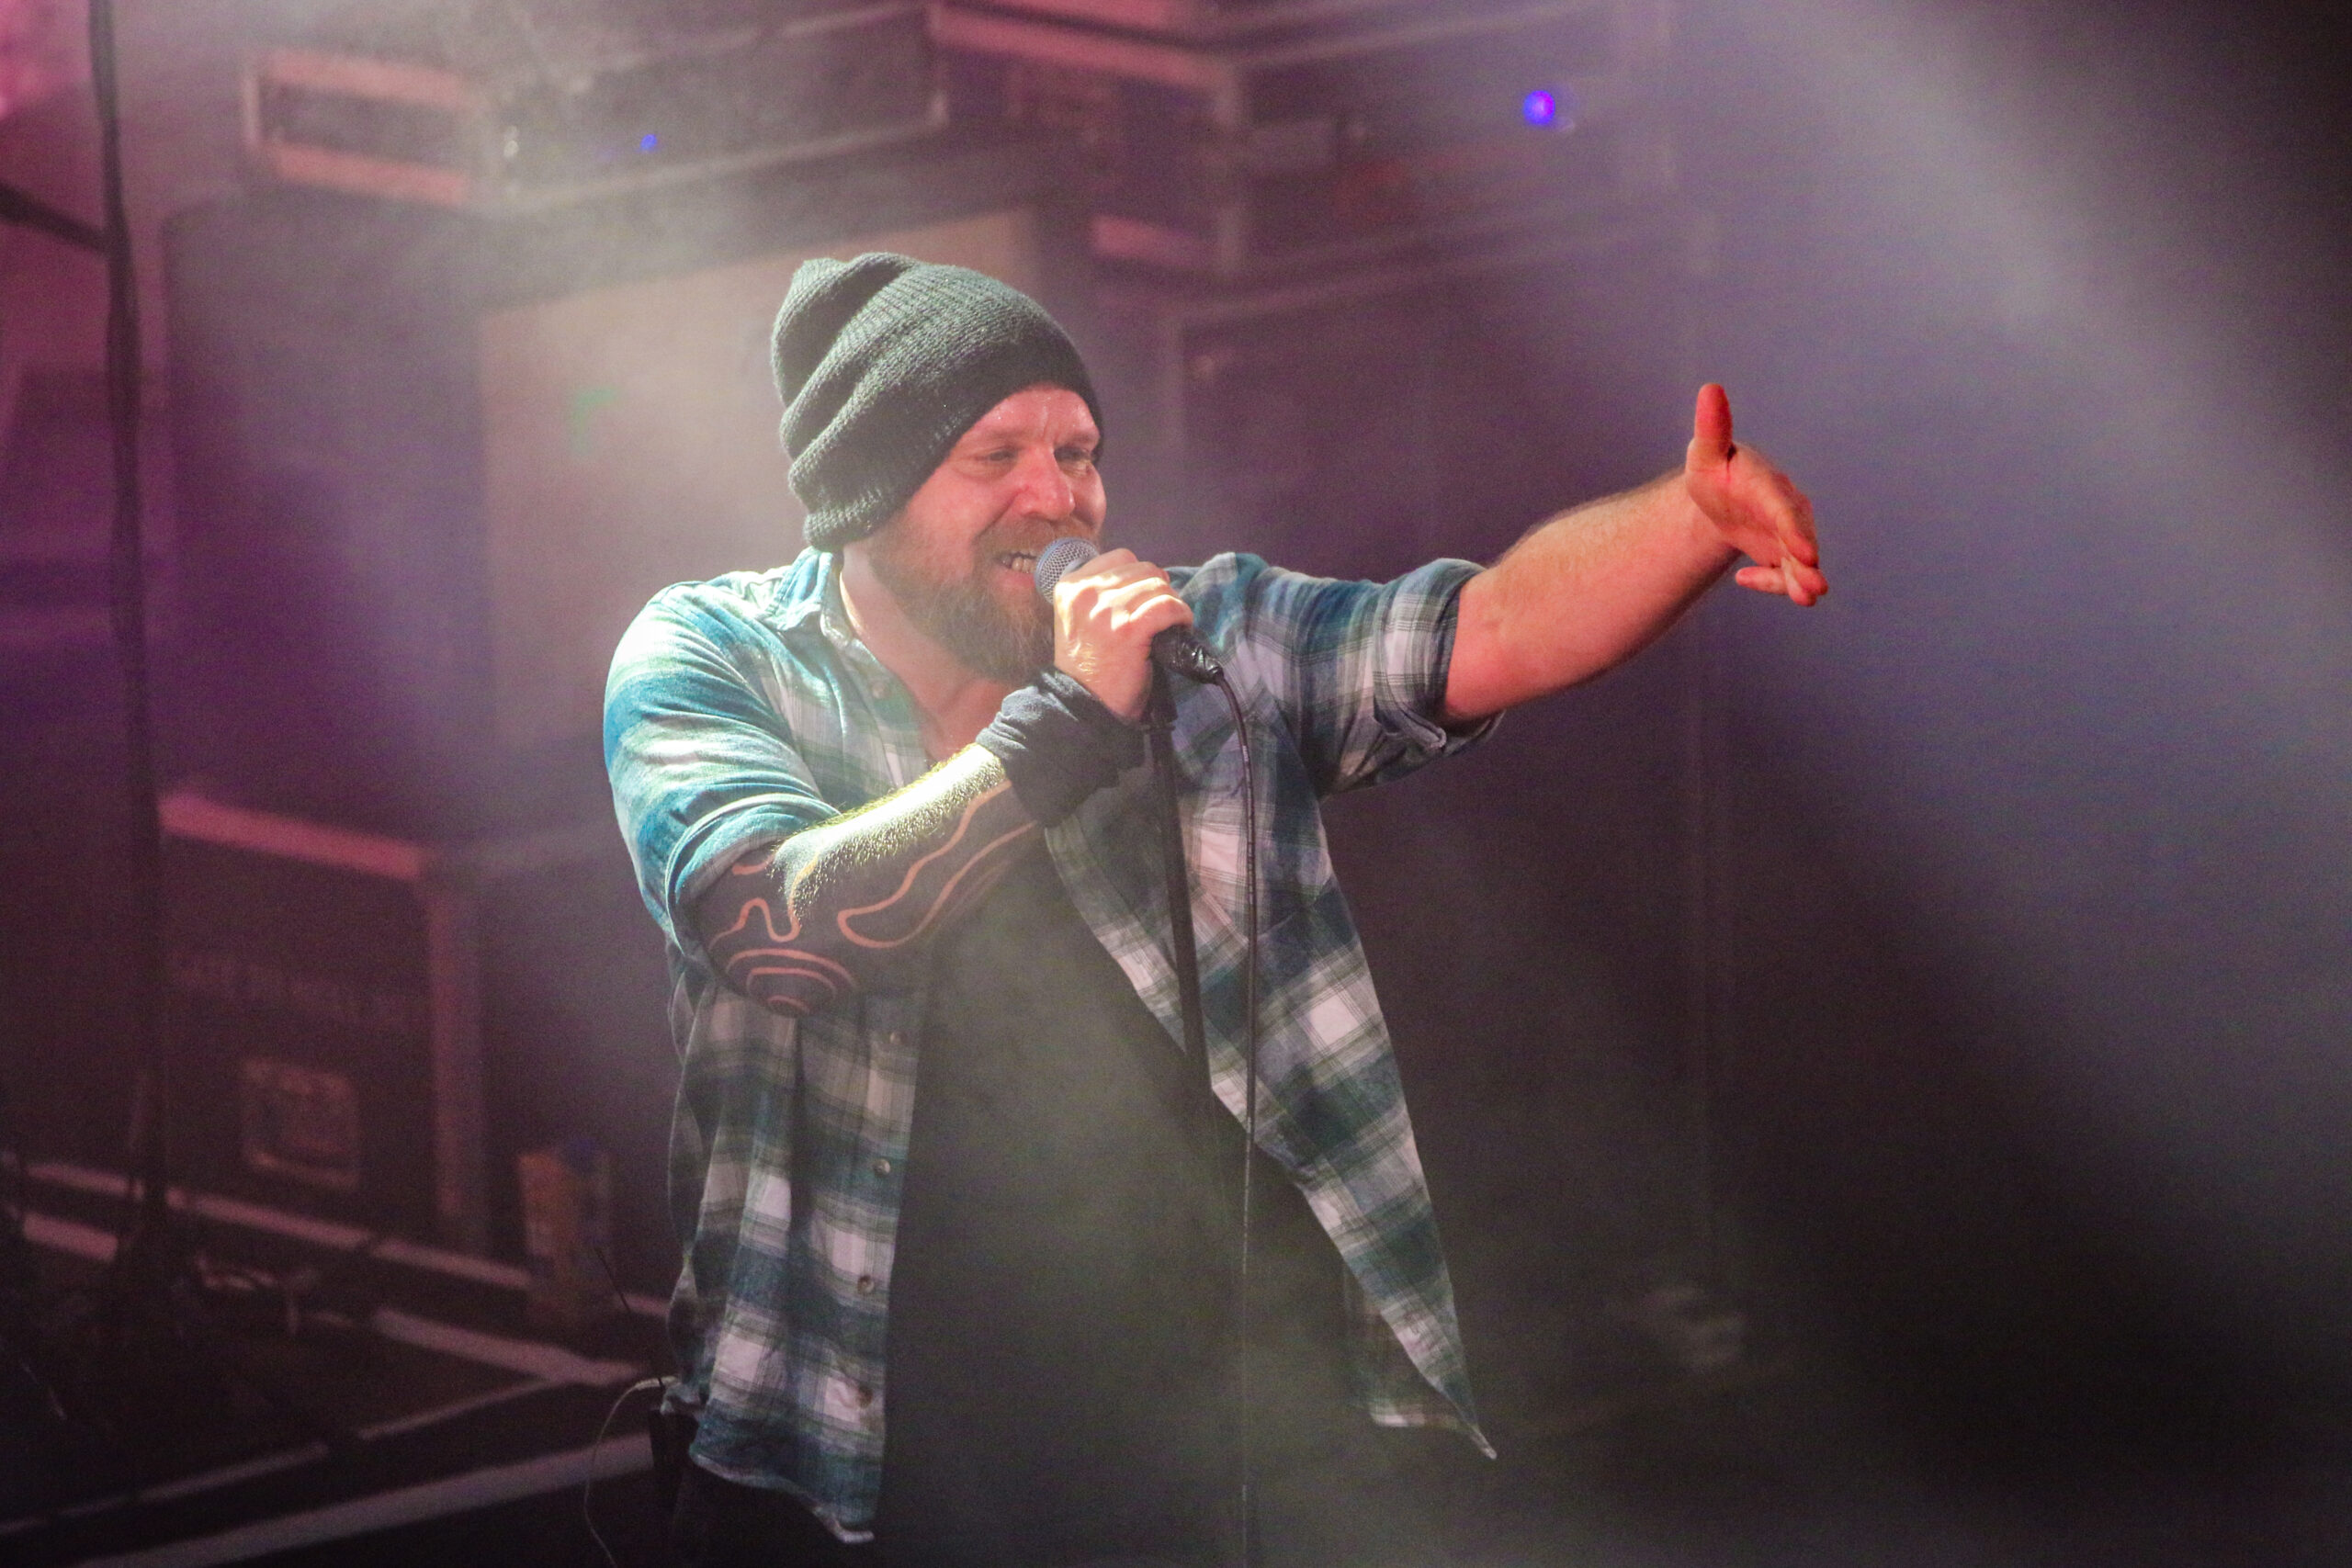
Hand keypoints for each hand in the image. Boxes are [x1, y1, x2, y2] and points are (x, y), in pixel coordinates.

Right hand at [1052, 548, 1194, 721]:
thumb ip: (1101, 593)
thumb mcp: (1079, 618)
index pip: (1121, 558)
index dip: (1140, 576)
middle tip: (1160, 613)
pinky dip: (1181, 614)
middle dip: (1157, 589)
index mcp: (1071, 586)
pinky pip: (1167, 606)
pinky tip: (1181, 626)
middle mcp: (1086, 592)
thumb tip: (1148, 577)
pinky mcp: (1128, 629)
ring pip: (1158, 585)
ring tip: (1169, 622)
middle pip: (1143, 568)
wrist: (1082, 704)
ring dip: (1171, 602)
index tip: (1144, 598)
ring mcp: (1107, 609)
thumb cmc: (1086, 666)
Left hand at [1684, 384, 1825, 605]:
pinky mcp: (1782, 553)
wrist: (1717, 495)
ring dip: (1801, 581)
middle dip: (1807, 563)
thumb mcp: (1705, 452)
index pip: (1784, 509)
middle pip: (1800, 538)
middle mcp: (1785, 509)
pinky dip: (1771, 583)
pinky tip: (1743, 579)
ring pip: (1799, 562)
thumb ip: (1712, 427)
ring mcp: (1786, 533)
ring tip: (1807, 597)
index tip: (1805, 552)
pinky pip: (1783, 575)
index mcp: (1768, 485)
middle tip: (1815, 585)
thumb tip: (1709, 388)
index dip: (1793, 531)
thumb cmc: (1713, 467)